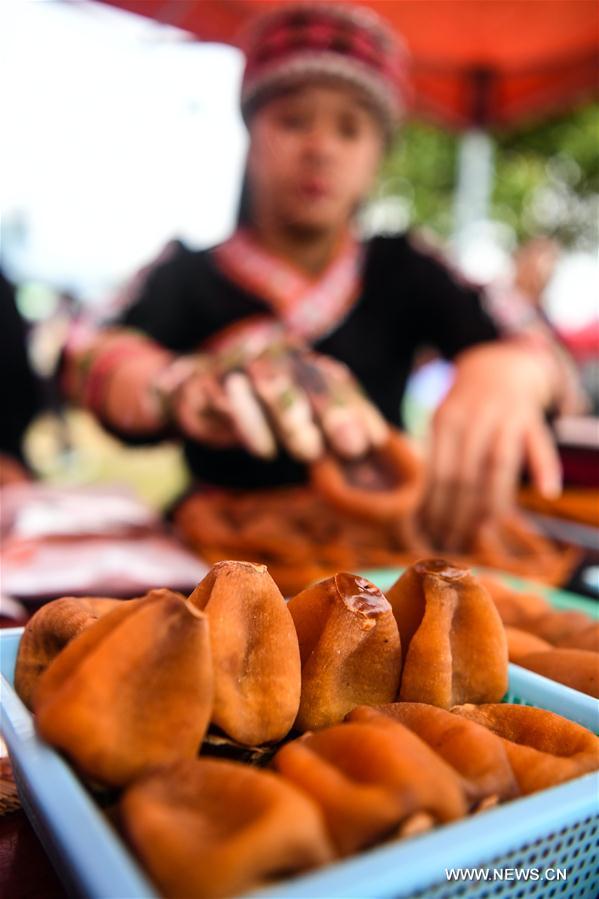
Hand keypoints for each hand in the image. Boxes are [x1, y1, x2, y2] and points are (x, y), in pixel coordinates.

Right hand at [170, 342, 388, 461]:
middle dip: (332, 414)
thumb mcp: (295, 421)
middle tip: (353, 448)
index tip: (375, 442)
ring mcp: (240, 365)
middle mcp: (275, 357)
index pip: (335, 382)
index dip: (356, 410)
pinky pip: (229, 400)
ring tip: (311, 452)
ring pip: (270, 383)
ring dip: (292, 418)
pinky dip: (248, 425)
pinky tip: (266, 452)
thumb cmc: (256, 412)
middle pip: (308, 380)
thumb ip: (329, 434)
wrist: (191, 392)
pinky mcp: (207, 383)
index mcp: (302, 363)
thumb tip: (372, 457)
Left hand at [423, 343, 561, 550]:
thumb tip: (421, 512)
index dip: (436, 507)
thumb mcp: (443, 423)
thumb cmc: (465, 408)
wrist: (498, 366)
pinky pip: (541, 444)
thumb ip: (438, 459)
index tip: (431, 534)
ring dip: (492, 504)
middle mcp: (474, 417)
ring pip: (499, 466)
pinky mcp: (532, 417)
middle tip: (452, 543)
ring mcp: (505, 416)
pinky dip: (545, 467)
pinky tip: (547, 492)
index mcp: (446, 420)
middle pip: (466, 475)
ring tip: (482, 534)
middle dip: (458, 514)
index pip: (440, 473)